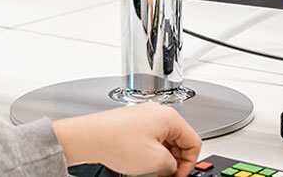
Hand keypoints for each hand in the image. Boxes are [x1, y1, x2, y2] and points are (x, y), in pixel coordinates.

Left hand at [53, 102, 201, 176]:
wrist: (88, 137)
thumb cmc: (115, 141)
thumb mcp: (155, 161)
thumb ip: (172, 166)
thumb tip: (172, 168)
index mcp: (169, 116)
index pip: (193, 141)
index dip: (189, 163)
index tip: (179, 175)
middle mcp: (157, 112)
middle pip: (179, 139)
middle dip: (175, 160)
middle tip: (167, 175)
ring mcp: (144, 116)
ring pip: (164, 140)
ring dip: (162, 156)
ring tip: (152, 168)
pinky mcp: (132, 122)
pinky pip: (150, 138)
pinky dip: (150, 151)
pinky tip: (141, 161)